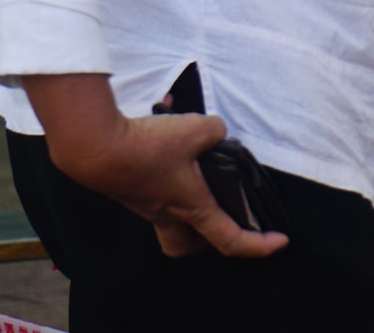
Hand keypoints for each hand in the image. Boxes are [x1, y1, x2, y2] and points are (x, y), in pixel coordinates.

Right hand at [22, 74, 288, 259]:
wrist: (94, 146)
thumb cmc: (147, 146)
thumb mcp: (198, 129)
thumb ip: (217, 131)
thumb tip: (216, 133)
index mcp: (190, 207)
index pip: (230, 239)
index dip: (258, 245)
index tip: (280, 242)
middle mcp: (166, 212)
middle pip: (188, 244)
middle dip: (208, 238)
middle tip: (226, 216)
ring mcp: (143, 202)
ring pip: (169, 220)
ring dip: (188, 206)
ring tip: (200, 179)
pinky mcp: (128, 188)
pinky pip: (153, 188)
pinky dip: (166, 170)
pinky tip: (168, 138)